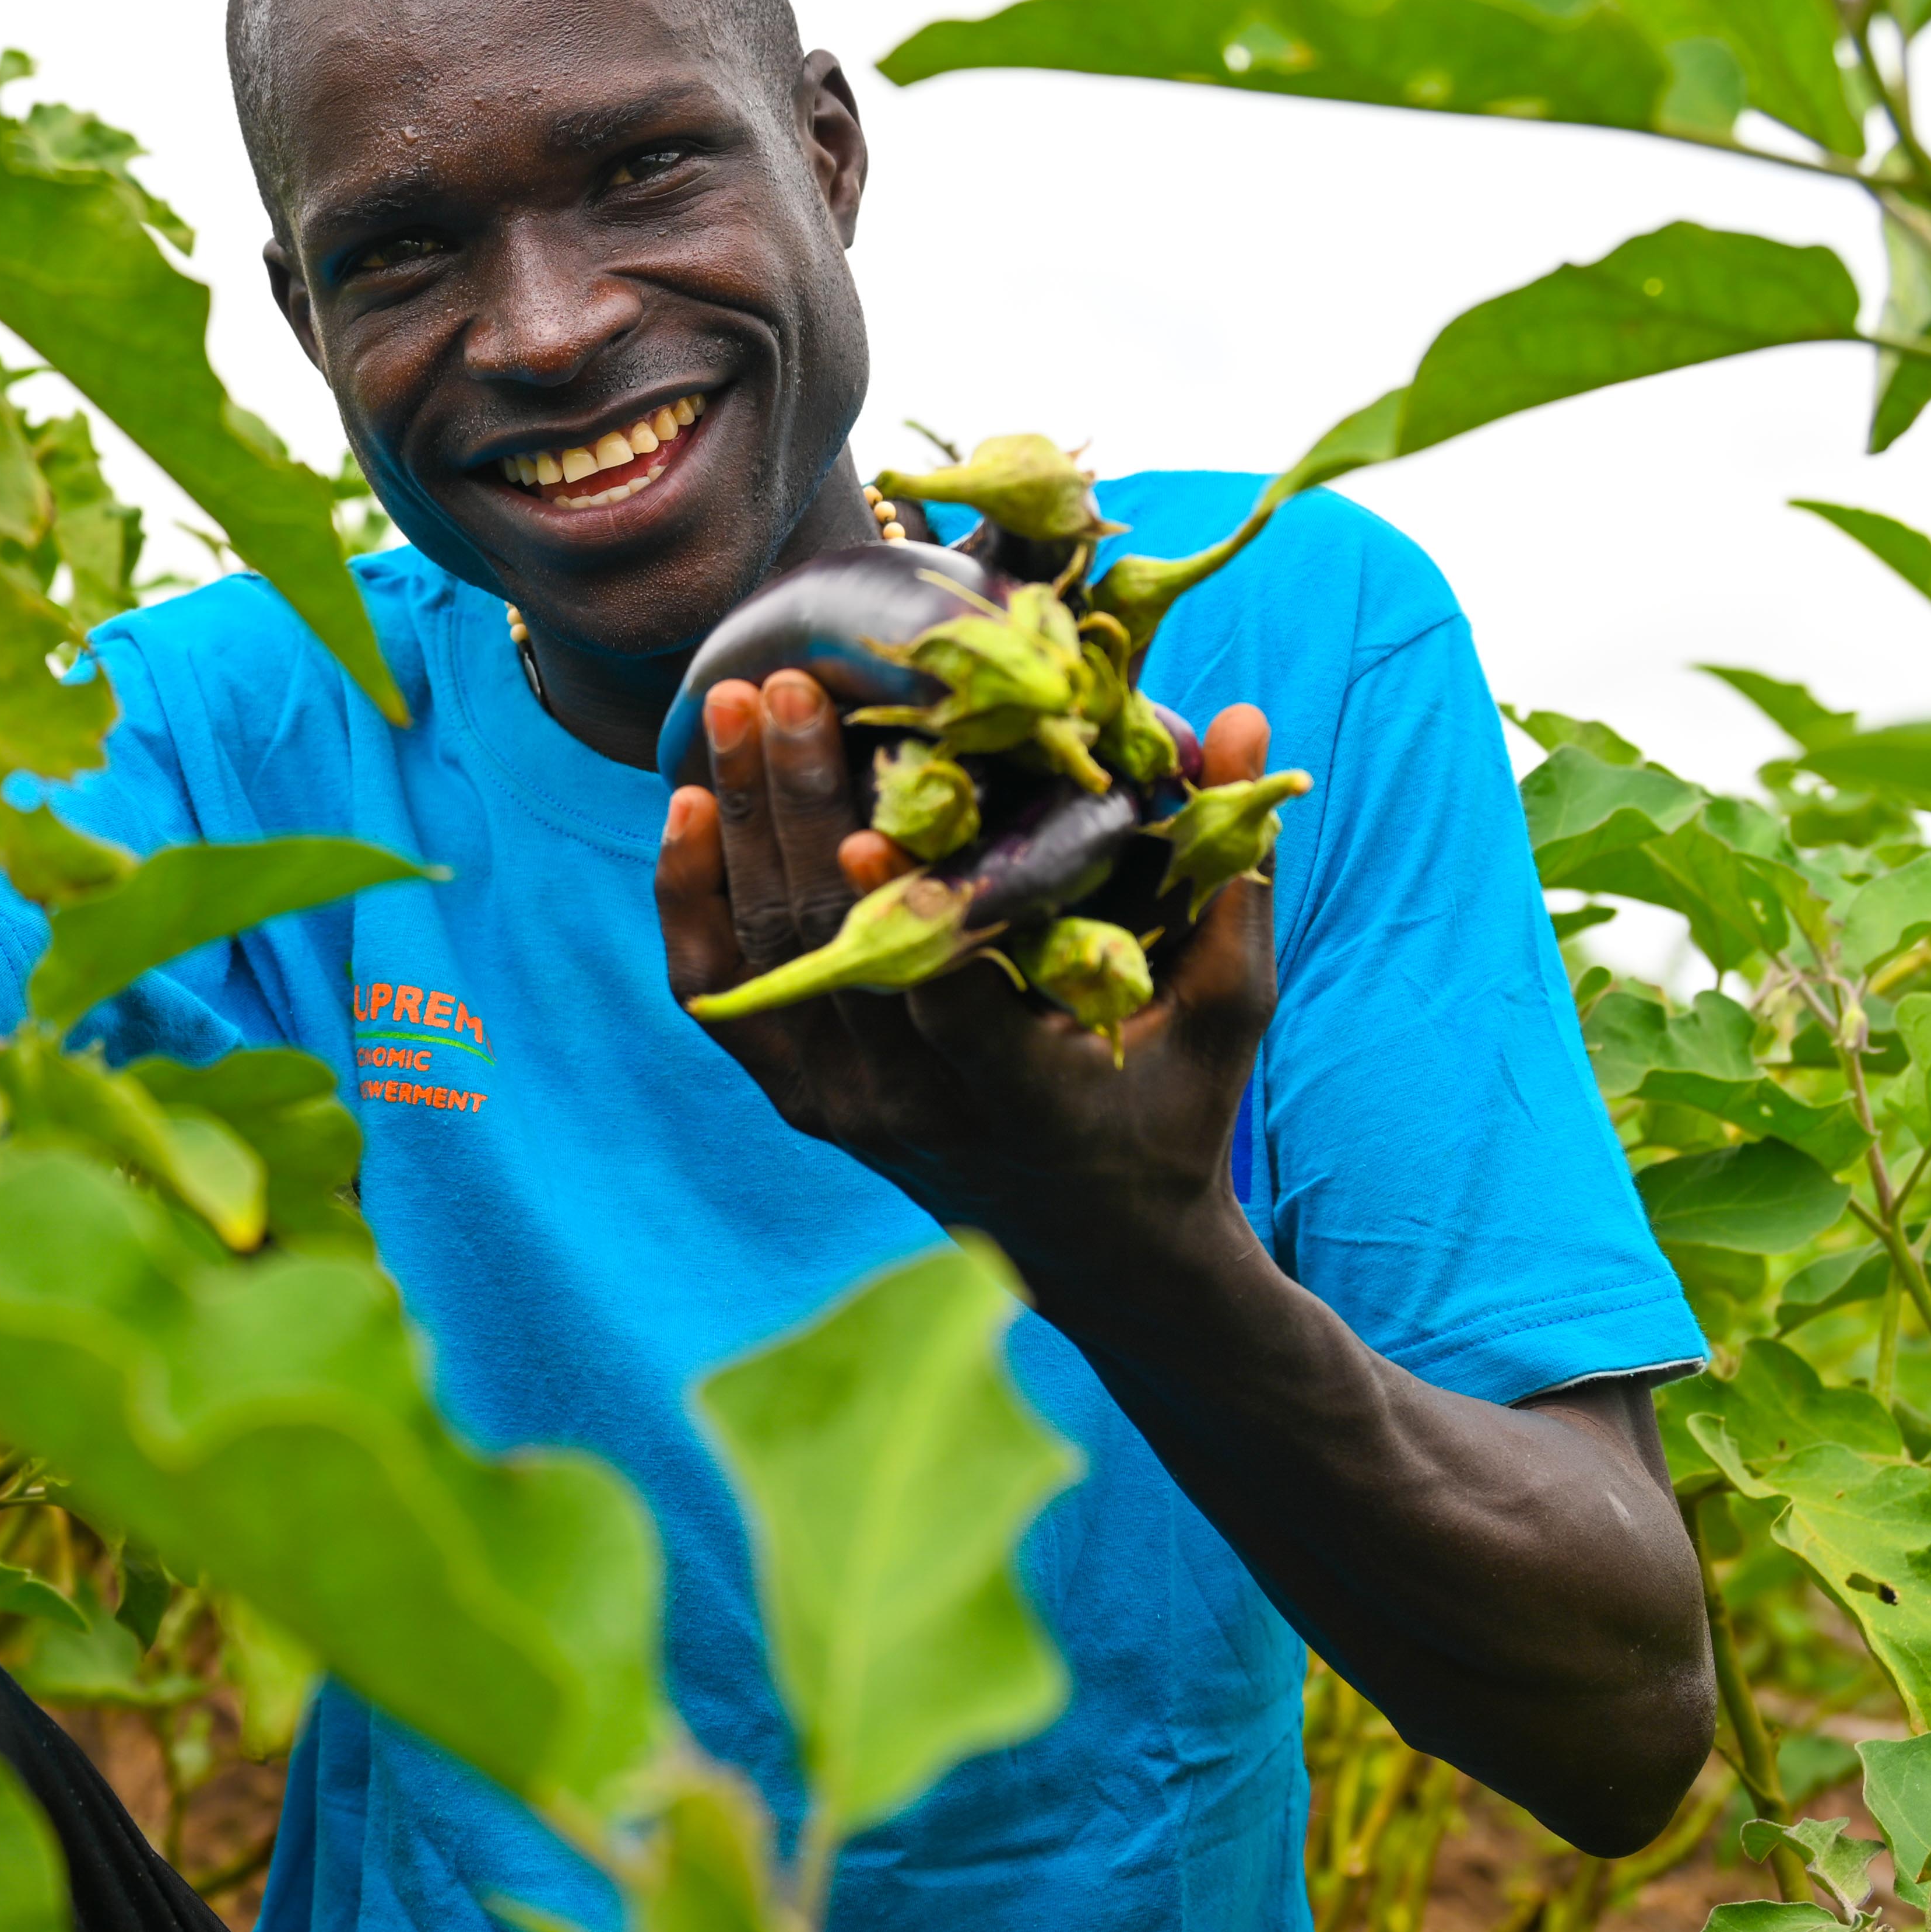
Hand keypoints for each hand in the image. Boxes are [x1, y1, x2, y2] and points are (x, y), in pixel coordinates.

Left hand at [656, 668, 1277, 1294]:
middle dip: (803, 806)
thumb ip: (1231, 874)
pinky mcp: (800, 1098)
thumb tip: (1243, 718)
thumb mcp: (1227, 1010)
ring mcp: (845, 1107)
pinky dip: (690, 901)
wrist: (1093, 1245)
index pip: (947, 1004)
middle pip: (834, 950)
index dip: (904, 921)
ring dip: (745, 822)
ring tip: (733, 701)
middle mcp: (915, 1108)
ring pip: (769, 954)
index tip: (871, 825)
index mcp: (1025, 1097)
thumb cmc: (1174, 1110)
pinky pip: (719, 995)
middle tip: (785, 686)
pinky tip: (687, 806)